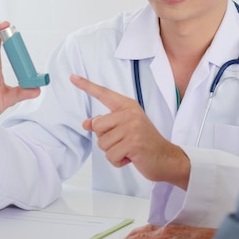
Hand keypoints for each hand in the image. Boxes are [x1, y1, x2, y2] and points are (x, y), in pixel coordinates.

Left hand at [70, 74, 190, 188]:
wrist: (166, 158)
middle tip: (123, 141)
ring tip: (128, 149)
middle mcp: (130, 113)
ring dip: (112, 152)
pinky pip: (110, 155)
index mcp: (128, 106)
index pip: (104, 93)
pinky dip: (117, 161)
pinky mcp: (133, 142)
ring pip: (102, 143)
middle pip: (97, 125)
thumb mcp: (125, 129)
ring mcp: (132, 127)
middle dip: (105, 139)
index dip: (86, 85)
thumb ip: (106, 124)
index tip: (72, 77)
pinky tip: (130, 157)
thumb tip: (86, 123)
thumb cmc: (144, 143)